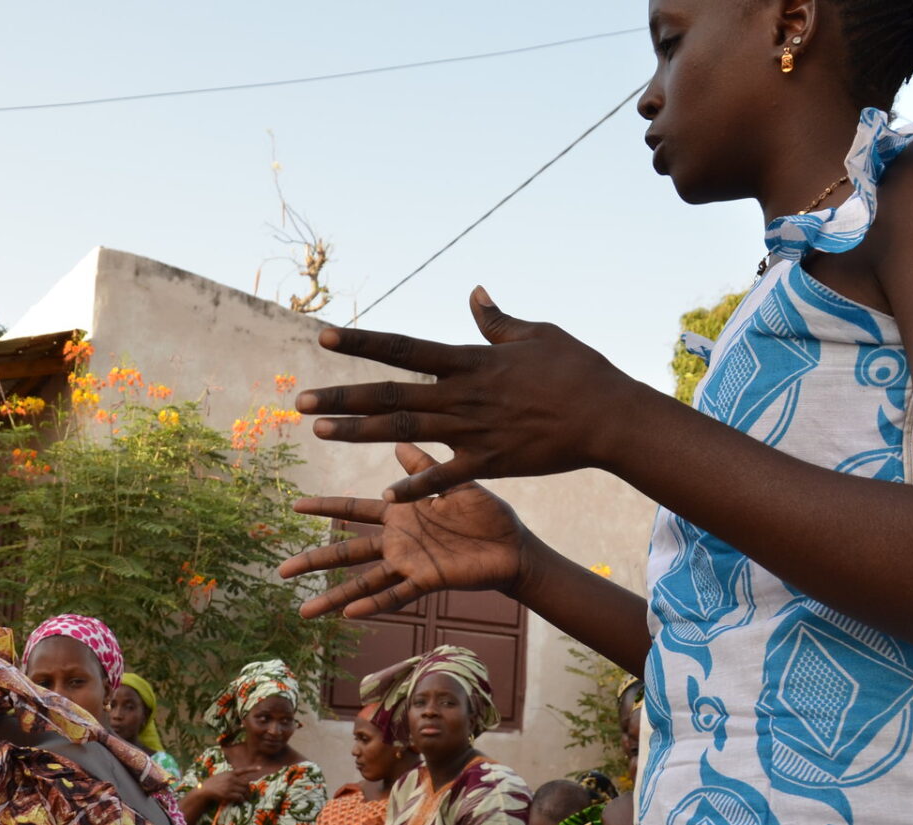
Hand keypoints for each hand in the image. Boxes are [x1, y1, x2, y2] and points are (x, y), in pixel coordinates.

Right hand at [198, 767, 260, 804]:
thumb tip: (241, 780)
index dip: (252, 769)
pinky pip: (239, 797)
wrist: (205, 789)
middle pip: (246, 783)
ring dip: (246, 795)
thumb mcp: (223, 775)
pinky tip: (240, 801)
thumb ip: (231, 776)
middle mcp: (231, 779)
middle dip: (248, 789)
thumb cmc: (214, 782)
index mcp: (230, 773)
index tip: (260, 768)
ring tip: (245, 798)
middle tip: (248, 793)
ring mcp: (230, 786)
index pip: (243, 770)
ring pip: (243, 791)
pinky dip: (241, 800)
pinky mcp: (228, 794)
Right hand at [281, 443, 533, 617]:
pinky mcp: (429, 580)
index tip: (295, 506)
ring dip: (334, 597)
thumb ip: (423, 466)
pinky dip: (373, 603)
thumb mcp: (453, 482)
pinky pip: (396, 594)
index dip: (325, 507)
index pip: (354, 510)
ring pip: (363, 582)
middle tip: (281, 571)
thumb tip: (397, 442)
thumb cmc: (487, 515)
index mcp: (401, 514)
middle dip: (314, 561)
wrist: (514, 546)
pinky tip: (350, 612)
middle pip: (347, 552)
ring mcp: (410, 564)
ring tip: (303, 610)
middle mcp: (398, 542)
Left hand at [297, 286, 638, 501]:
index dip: (362, 342)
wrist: (609, 416)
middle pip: (391, 394)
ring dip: (360, 433)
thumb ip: (497, 320)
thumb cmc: (577, 369)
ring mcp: (474, 431)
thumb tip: (474, 293)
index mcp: (470, 360)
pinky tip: (385, 497)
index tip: (323, 337)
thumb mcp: (537, 334)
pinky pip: (446, 476)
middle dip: (344, 398)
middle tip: (302, 403)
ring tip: (321, 433)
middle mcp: (463, 395)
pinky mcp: (491, 462)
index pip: (404, 348)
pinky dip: (417, 485)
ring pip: (406, 432)